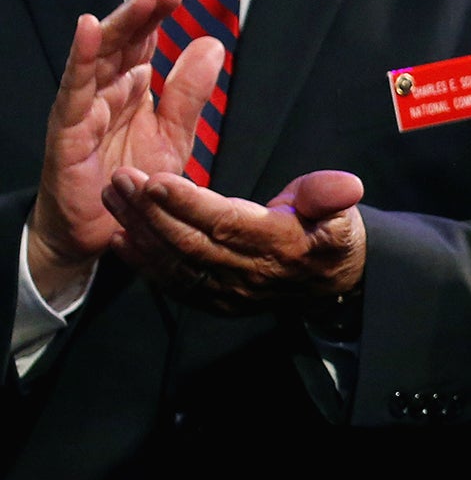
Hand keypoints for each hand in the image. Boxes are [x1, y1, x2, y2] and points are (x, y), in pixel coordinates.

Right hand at [26, 0, 220, 302]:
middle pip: (123, 42)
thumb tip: (211, 44)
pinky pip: (75, 90)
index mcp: (132, 90)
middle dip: (142, 12)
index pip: (144, 43)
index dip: (157, 15)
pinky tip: (91, 31)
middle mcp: (106, 93)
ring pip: (100, 58)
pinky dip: (82, 58)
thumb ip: (190, 94)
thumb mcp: (173, 136)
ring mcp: (85, 109)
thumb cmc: (130, 182)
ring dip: (120, 25)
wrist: (99, 234)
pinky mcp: (69, 131)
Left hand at [101, 167, 367, 313]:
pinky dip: (144, 262)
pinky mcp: (213, 301)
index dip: (189, 205)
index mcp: (280, 246)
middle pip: (191, 244)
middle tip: (121, 179)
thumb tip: (347, 185)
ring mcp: (227, 292)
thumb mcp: (342, 211)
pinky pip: (172, 283)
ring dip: (140, 231)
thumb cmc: (330, 237)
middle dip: (151, 212)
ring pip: (175, 263)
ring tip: (114, 196)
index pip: (227, 224)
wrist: (331, 286)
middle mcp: (249, 274)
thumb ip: (332, 194)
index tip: (156, 181)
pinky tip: (121, 237)